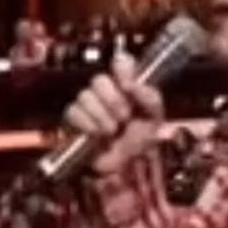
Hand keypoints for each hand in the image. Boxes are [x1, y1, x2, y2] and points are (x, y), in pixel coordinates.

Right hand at [61, 54, 164, 175]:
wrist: (125, 165)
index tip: (128, 86)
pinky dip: (87, 123)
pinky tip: (97, 134)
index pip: (120, 62)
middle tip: (124, 118)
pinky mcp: (75, 118)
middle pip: (99, 80)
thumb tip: (134, 85)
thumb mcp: (154, 119)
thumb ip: (150, 98)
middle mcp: (106, 90)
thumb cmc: (139, 140)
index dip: (122, 70)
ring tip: (112, 131)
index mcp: (126, 85)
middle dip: (113, 101)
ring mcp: (89, 103)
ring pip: (85, 96)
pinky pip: (74, 112)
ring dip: (101, 116)